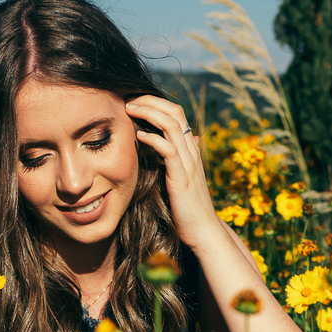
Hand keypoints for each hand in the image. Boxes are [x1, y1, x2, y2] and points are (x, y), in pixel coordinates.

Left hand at [126, 96, 217, 249]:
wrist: (203, 230)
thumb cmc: (187, 207)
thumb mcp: (179, 179)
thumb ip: (173, 161)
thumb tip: (163, 146)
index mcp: (190, 150)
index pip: (176, 113)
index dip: (155, 102)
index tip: (134, 102)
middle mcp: (191, 151)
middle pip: (175, 111)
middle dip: (150, 100)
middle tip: (128, 100)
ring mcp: (188, 163)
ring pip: (172, 125)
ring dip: (149, 112)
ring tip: (129, 110)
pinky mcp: (181, 178)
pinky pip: (169, 150)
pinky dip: (153, 139)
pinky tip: (138, 136)